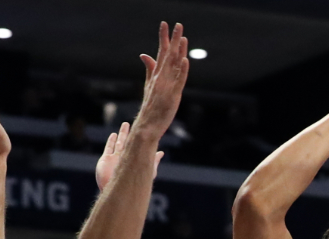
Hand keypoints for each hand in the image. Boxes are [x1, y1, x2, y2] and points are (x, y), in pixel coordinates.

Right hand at [95, 122, 164, 189]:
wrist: (117, 190)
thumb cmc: (133, 183)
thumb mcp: (147, 171)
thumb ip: (153, 161)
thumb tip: (161, 152)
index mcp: (133, 159)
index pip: (136, 145)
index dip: (137, 137)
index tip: (141, 128)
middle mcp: (124, 157)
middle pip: (126, 141)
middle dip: (128, 133)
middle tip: (129, 123)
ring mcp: (115, 158)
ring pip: (118, 142)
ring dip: (122, 134)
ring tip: (125, 125)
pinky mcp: (105, 159)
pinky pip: (108, 148)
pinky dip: (111, 141)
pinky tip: (114, 135)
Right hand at [133, 22, 189, 139]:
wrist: (147, 125)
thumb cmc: (150, 106)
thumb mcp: (149, 85)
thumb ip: (149, 69)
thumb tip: (144, 54)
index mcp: (156, 74)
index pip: (160, 52)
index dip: (163, 38)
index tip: (165, 24)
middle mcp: (160, 77)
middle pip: (168, 55)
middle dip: (172, 39)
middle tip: (177, 24)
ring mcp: (166, 86)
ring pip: (174, 65)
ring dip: (179, 50)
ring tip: (183, 37)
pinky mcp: (173, 95)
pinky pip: (179, 81)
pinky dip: (182, 70)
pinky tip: (185, 60)